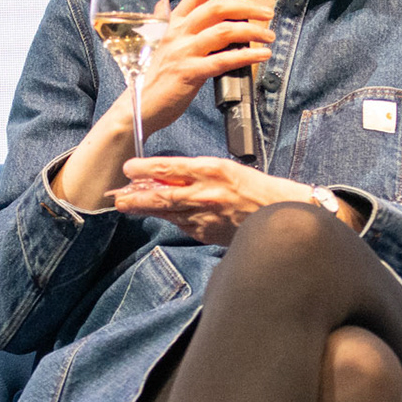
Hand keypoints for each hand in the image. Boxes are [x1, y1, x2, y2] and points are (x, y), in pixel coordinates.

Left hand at [110, 157, 343, 245]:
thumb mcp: (227, 169)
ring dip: (145, 209)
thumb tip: (164, 174)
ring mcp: (205, 216)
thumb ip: (196, 172)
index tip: (128, 168)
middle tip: (116, 196)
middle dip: (135, 196)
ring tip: (126, 206)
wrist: (285, 216)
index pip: (169, 168)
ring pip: (167, 212)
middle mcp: (205, 193)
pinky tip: (163, 216)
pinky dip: (171, 219)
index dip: (145, 169)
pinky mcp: (207, 233)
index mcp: (212, 170)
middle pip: (160, 195)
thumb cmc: (258, 189)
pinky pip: (183, 225)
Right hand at [132, 0, 274, 139]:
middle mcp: (178, 33)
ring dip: (252, 31)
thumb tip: (164, 2)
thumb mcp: (159, 43)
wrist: (139, 105)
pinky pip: (223, 60)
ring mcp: (183, 52)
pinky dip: (247, 56)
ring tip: (268, 36)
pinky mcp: (189, 73)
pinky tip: (261, 55)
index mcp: (173, 23)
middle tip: (267, 12)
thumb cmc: (153, 77)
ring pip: (223, 31)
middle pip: (217, 7)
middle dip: (247, 6)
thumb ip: (166, 22)